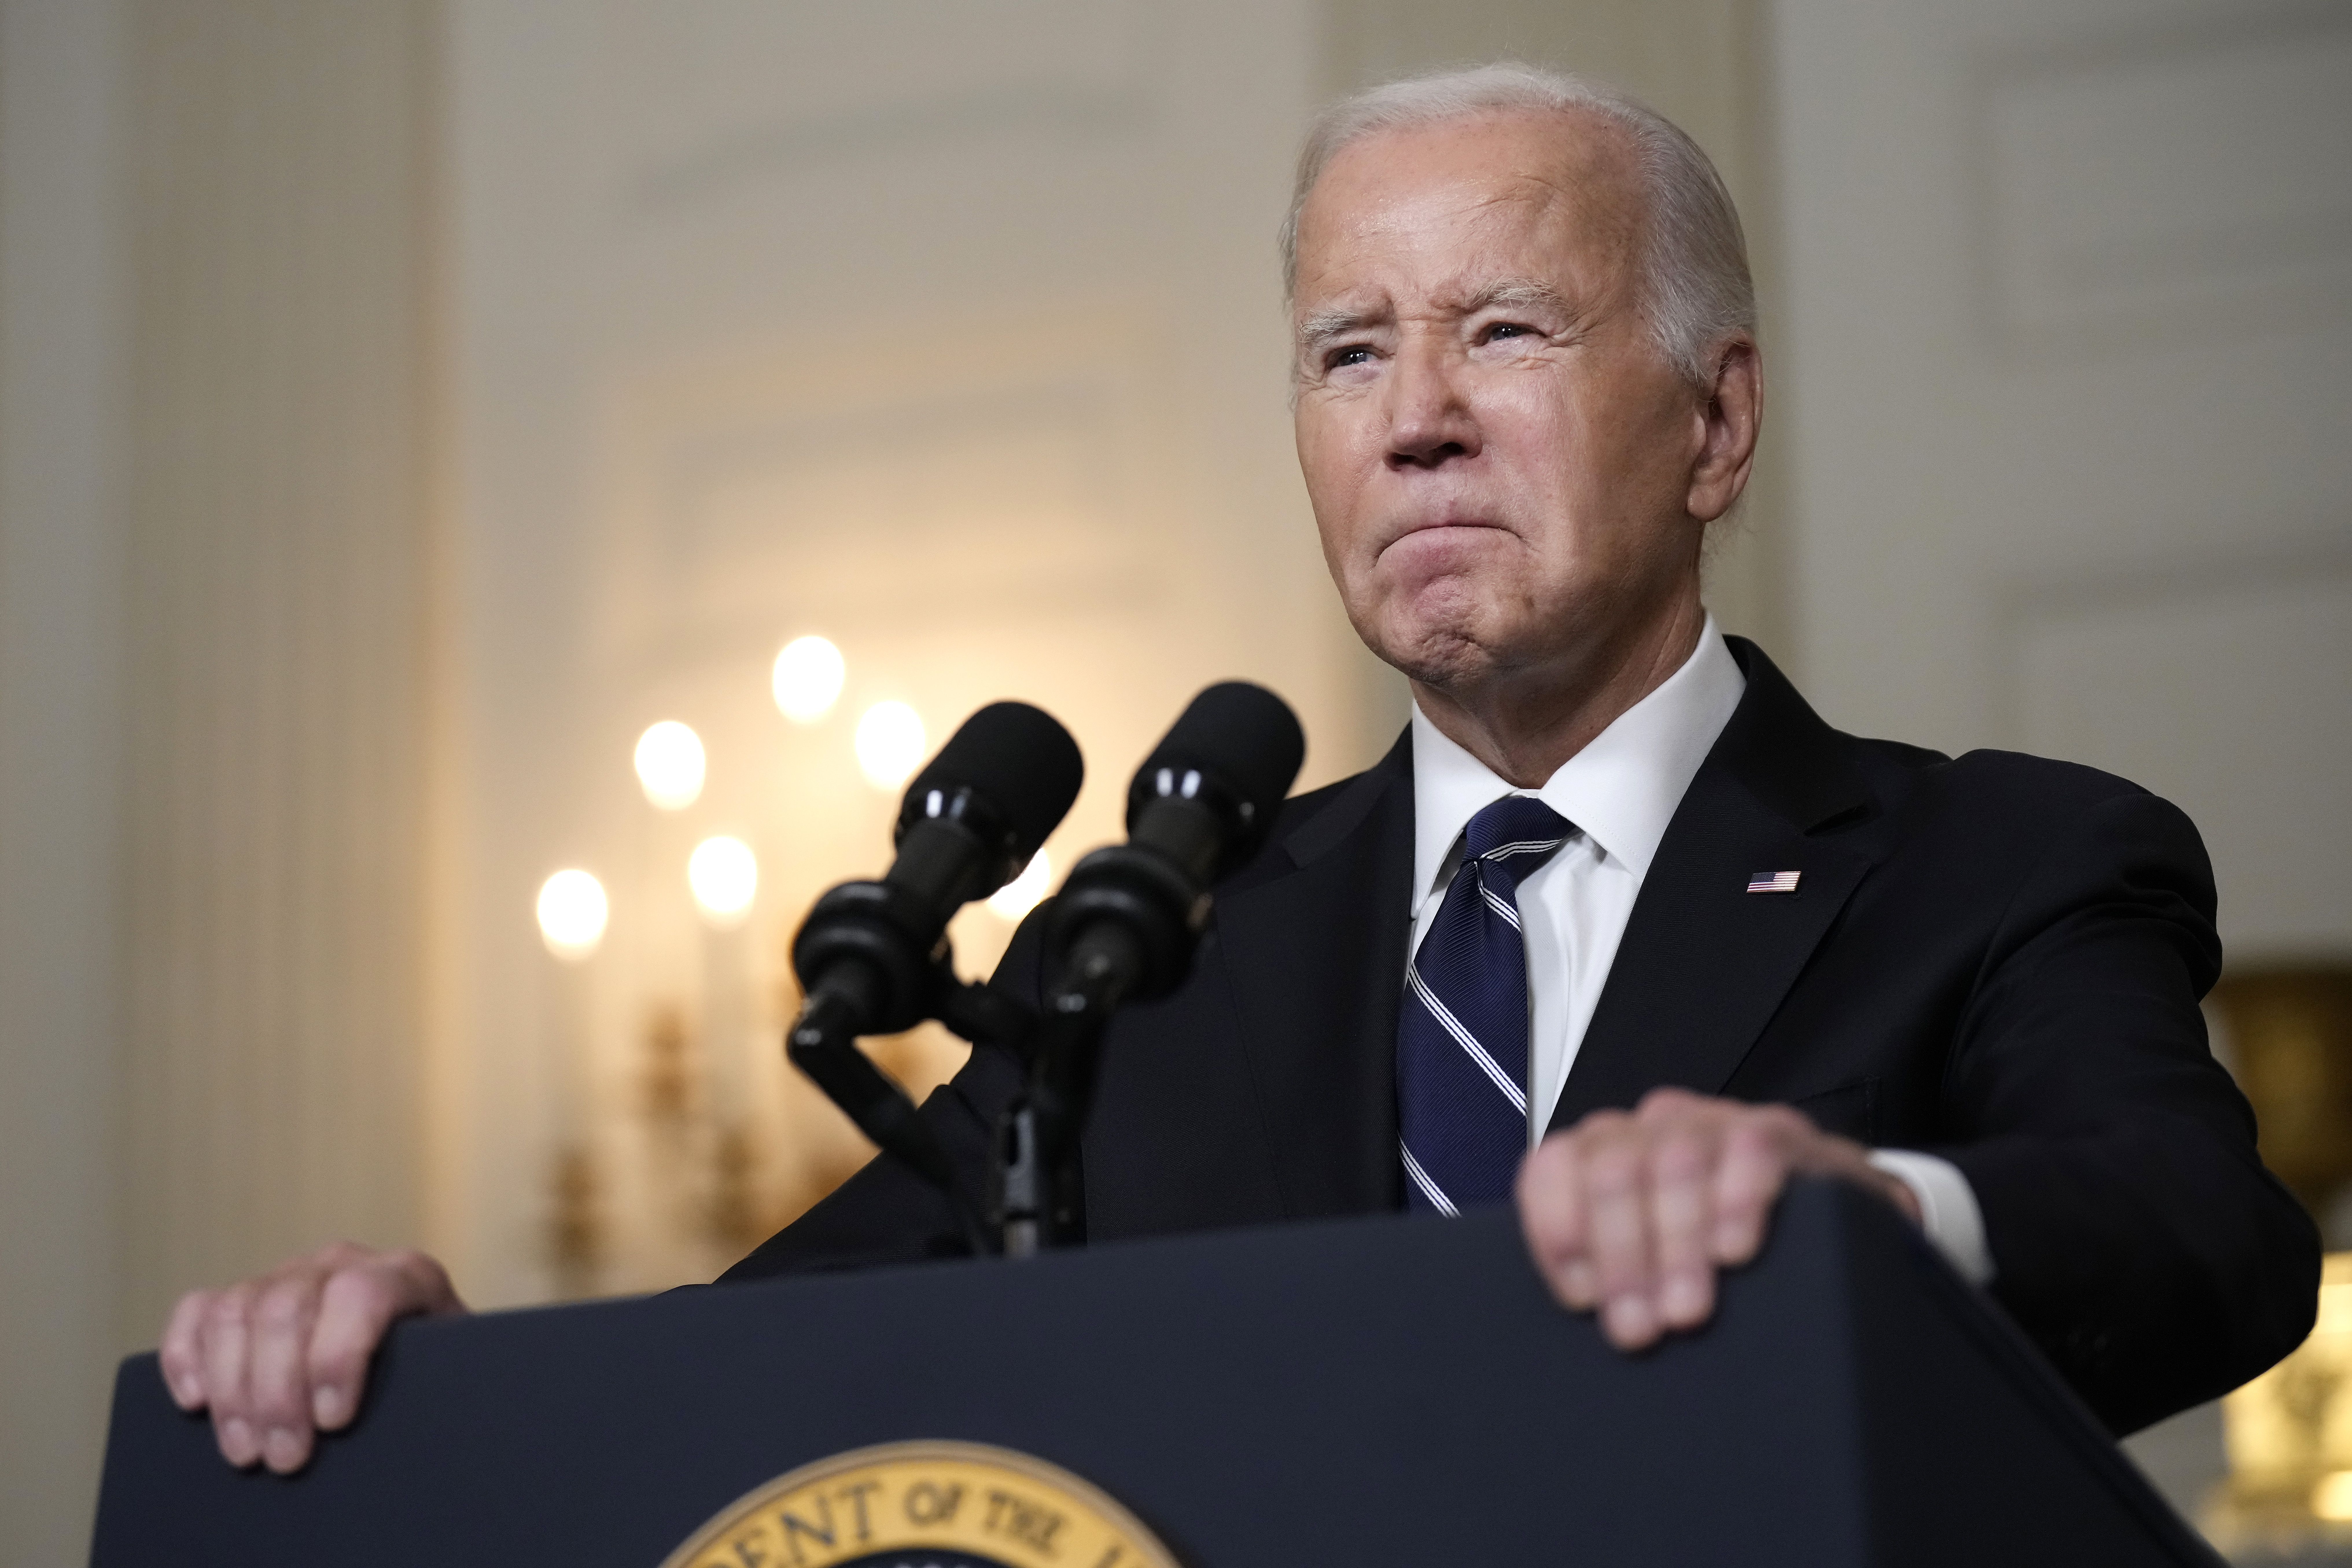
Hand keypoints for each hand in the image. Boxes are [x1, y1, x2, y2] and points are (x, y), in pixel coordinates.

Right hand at [158, 1242, 465, 1472]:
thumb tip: (376, 1421)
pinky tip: (196, 1401)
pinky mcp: (245, 1295)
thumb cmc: (436, 1374)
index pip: (361, 1293)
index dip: (339, 1355)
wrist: (427, 1360)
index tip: (334, 1421)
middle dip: (279, 1393)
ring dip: (234, 1391)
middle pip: (287, 1308)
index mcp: (405, 1274)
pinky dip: (187, 1354)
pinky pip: (200, 1309)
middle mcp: (342, 1262)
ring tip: (247, 1451)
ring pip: (238, 1312)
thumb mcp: (446, 1374)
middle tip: (284, 1458)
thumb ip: (424, 1380)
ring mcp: (289, 1274)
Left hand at [1516, 1087, 1919, 1350]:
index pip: (1551, 1168)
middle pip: (1612, 1169)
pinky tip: (1735, 1250)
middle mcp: (1651, 1128)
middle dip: (1622, 1256)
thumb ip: (1611, 1280)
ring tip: (1687, 1311)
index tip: (1582, 1300)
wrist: (1829, 1240)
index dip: (1558, 1232)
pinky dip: (1738, 1199)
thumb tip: (1586, 1319)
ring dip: (1676, 1243)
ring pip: (1675, 1160)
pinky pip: (1750, 1147)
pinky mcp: (1778, 1132)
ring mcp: (1715, 1123)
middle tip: (1640, 1329)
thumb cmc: (1719, 1264)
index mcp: (1603, 1155)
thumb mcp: (1651, 1272)